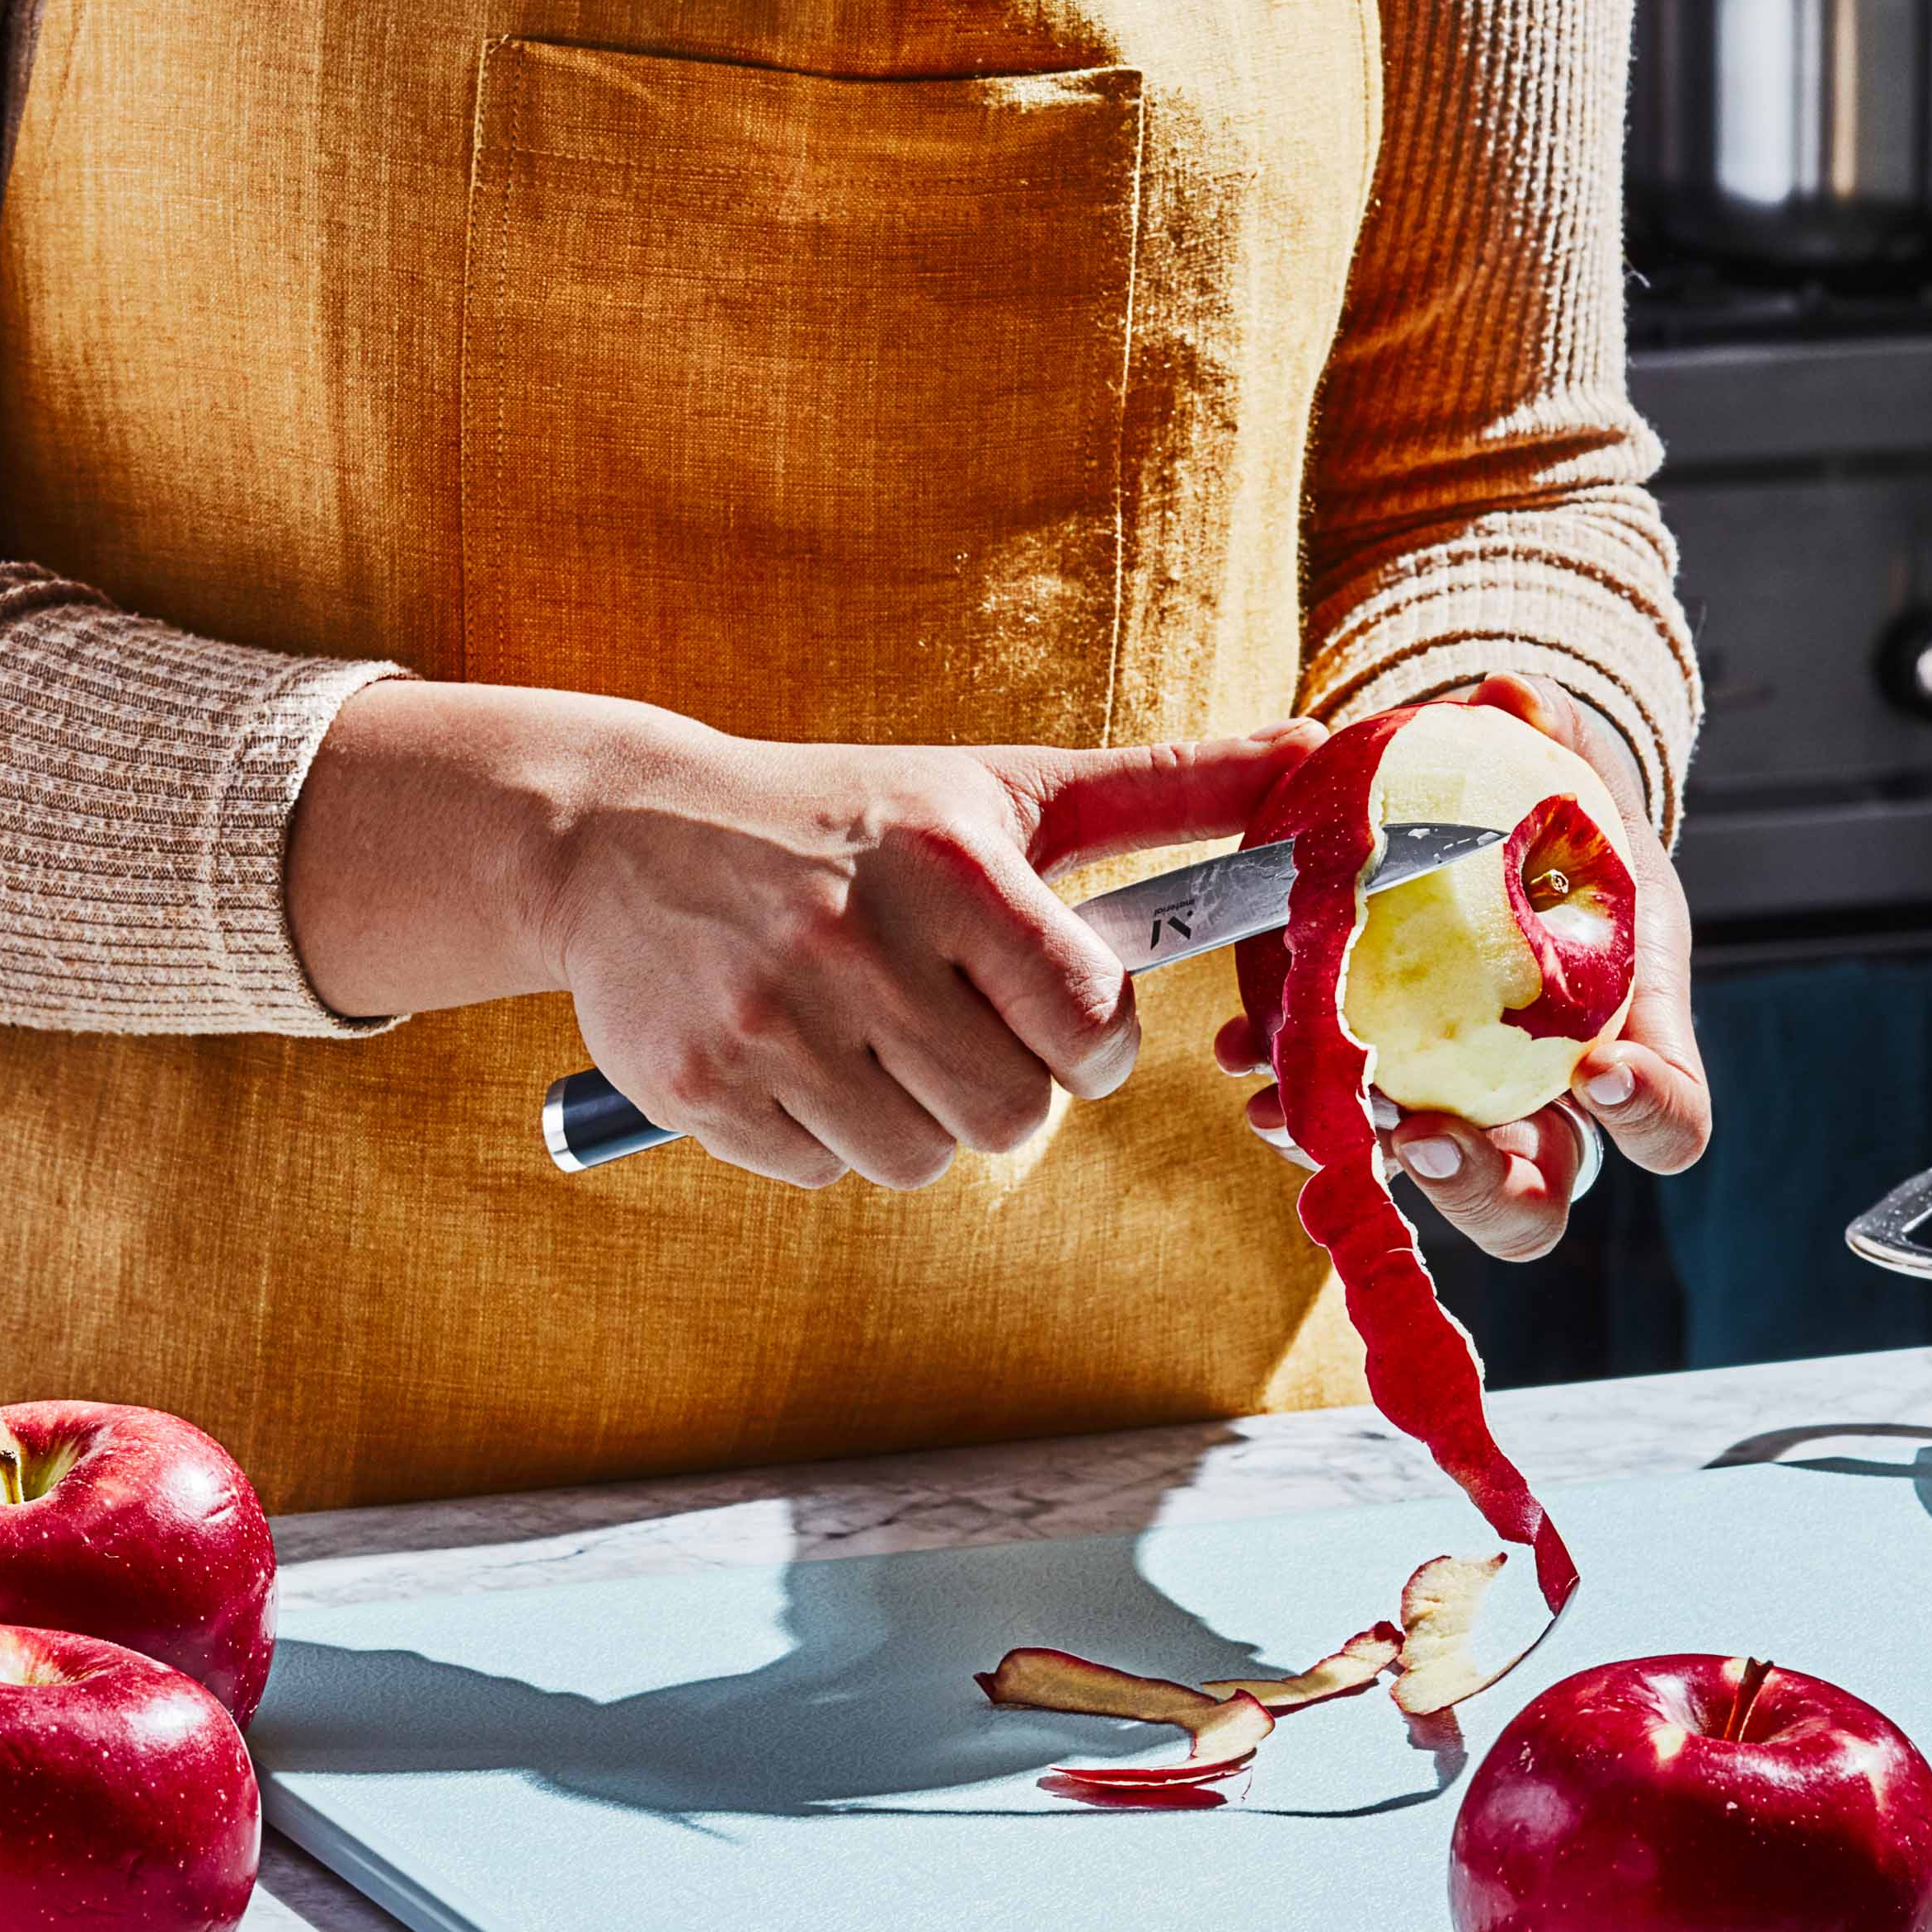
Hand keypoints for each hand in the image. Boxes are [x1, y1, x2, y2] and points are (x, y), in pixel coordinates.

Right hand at [290, 678, 1319, 1186]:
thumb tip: (1306, 757)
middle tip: (949, 1020)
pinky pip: (821, 1173)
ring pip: (917, 1160)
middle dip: (1002, 1086)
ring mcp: (769, 1019)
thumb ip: (1162, 789)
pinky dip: (822, 1132)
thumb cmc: (849, 816)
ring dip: (913, 1118)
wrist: (624, 833)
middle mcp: (854, 941)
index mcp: (947, 866)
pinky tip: (793, 1050)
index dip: (1090, 1043)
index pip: (1085, 1023)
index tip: (1057, 1014)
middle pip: (1009, 1117)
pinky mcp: (699, 1083)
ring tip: (867, 1030)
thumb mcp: (999, 791)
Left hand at [1212, 672, 1709, 1260]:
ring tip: (1301, 1107)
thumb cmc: (1555, 820)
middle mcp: (1549, 1115)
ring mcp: (1467, 1130)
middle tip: (1422, 1135)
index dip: (1648, 1113)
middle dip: (1484, 1187)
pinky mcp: (1389, 1112)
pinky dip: (1297, 1104)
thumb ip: (1551, 729)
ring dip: (1364, 1162)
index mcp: (1630, 1043)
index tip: (1600, 1071)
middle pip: (1539, 1201)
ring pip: (1425, 1191)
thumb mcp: (1567, 768)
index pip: (1670, 1119)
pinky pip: (1344, 1136)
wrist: (1496, 854)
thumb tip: (1511, 692)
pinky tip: (1246, 1054)